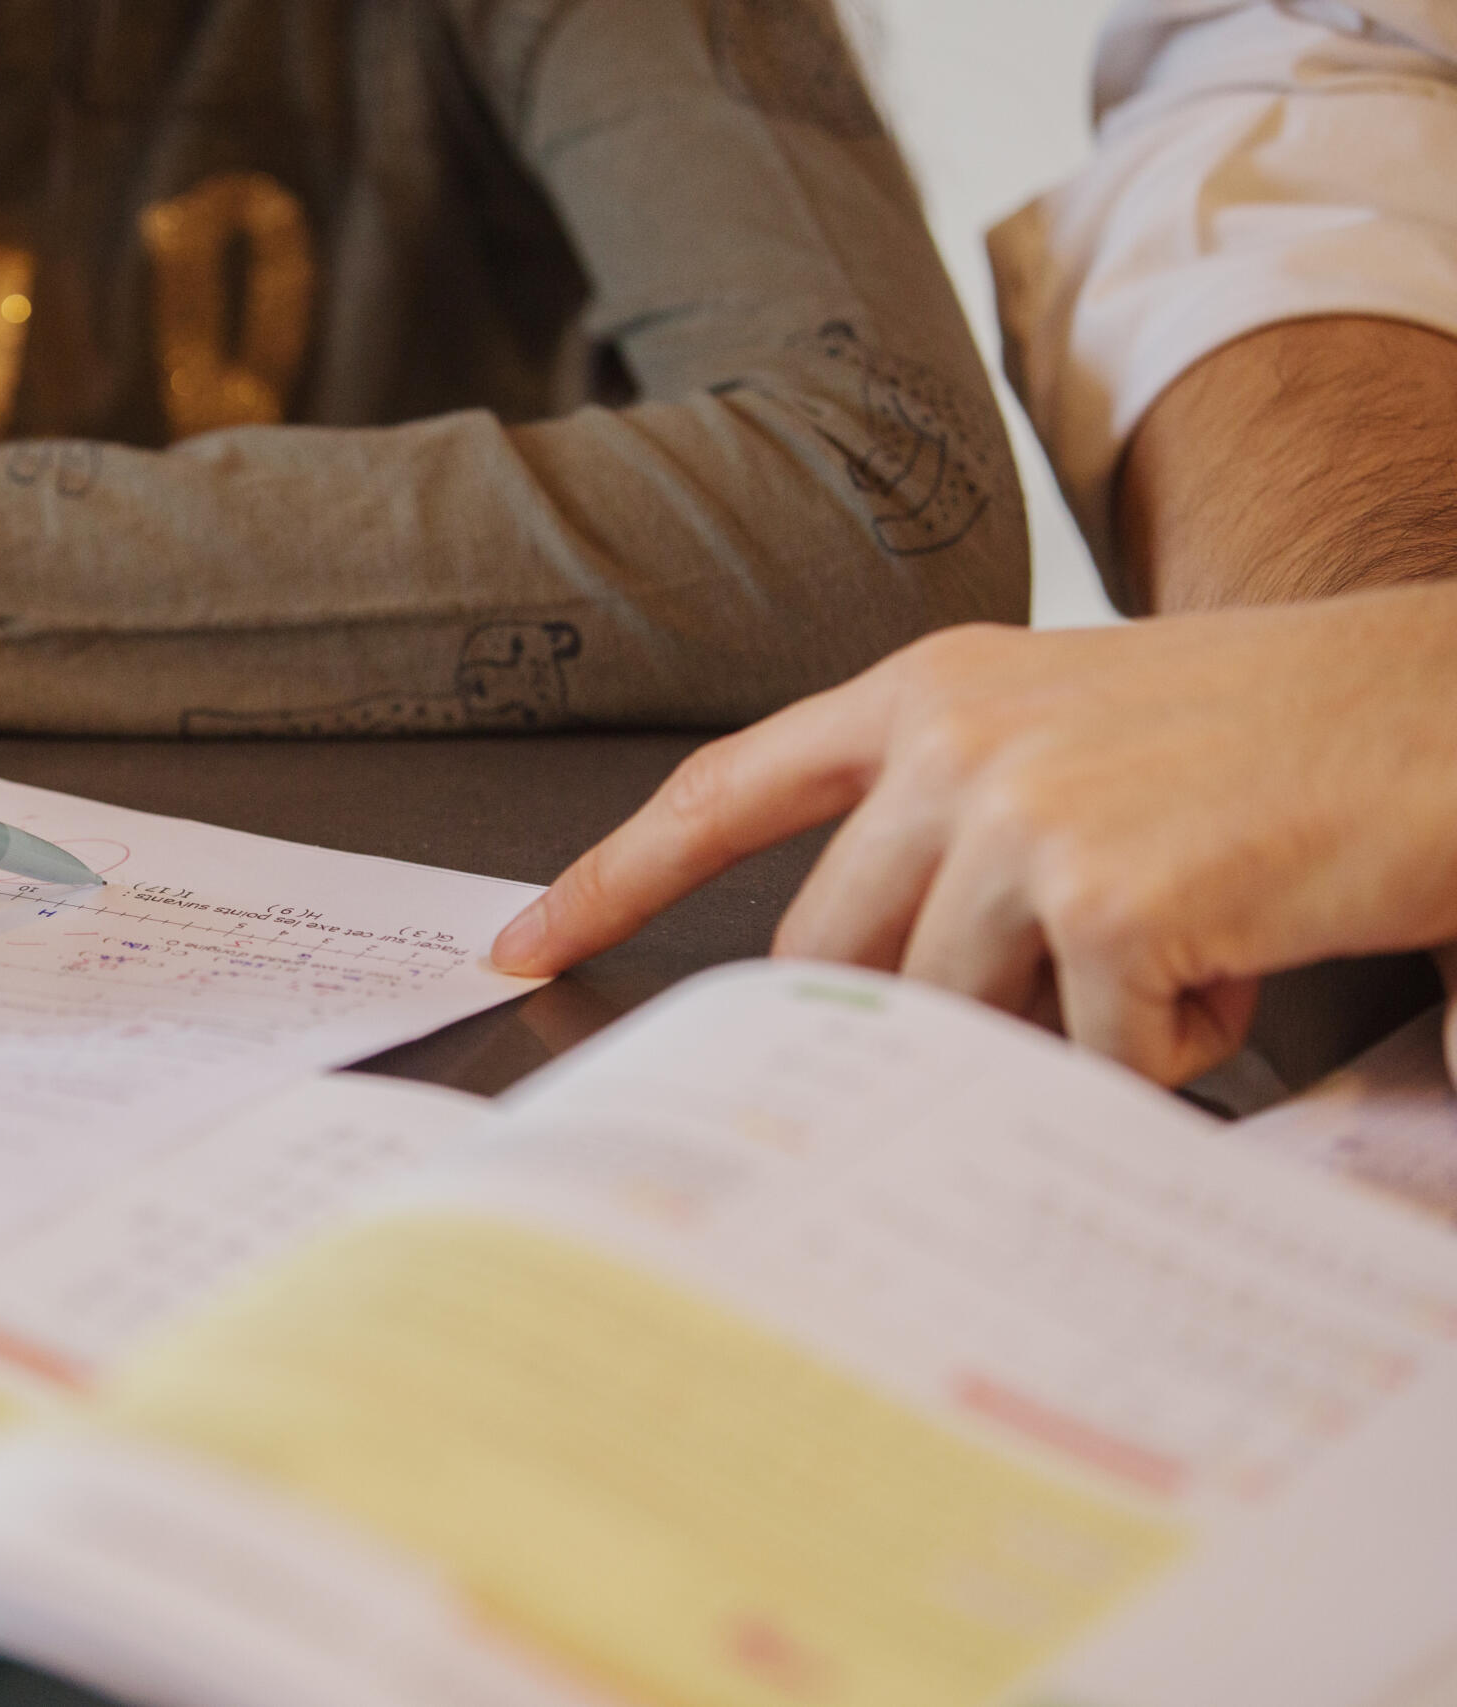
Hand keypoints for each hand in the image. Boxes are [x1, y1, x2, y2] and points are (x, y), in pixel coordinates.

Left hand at [490, 587, 1456, 1083]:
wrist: (1449, 713)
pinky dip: (1168, 1041)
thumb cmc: (1275, 741)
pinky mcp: (1100, 894)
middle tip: (1058, 989)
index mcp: (926, 692)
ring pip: (953, 1016)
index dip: (608, 876)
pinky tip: (1239, 956)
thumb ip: (946, 841)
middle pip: (829, 956)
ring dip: (1070, 1025)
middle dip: (919, 1016)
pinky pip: (1084, 1051)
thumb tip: (869, 1002)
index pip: (721, 792)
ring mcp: (1015, 813)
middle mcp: (948, 741)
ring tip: (1188, 945)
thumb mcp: (1075, 745)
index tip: (520, 945)